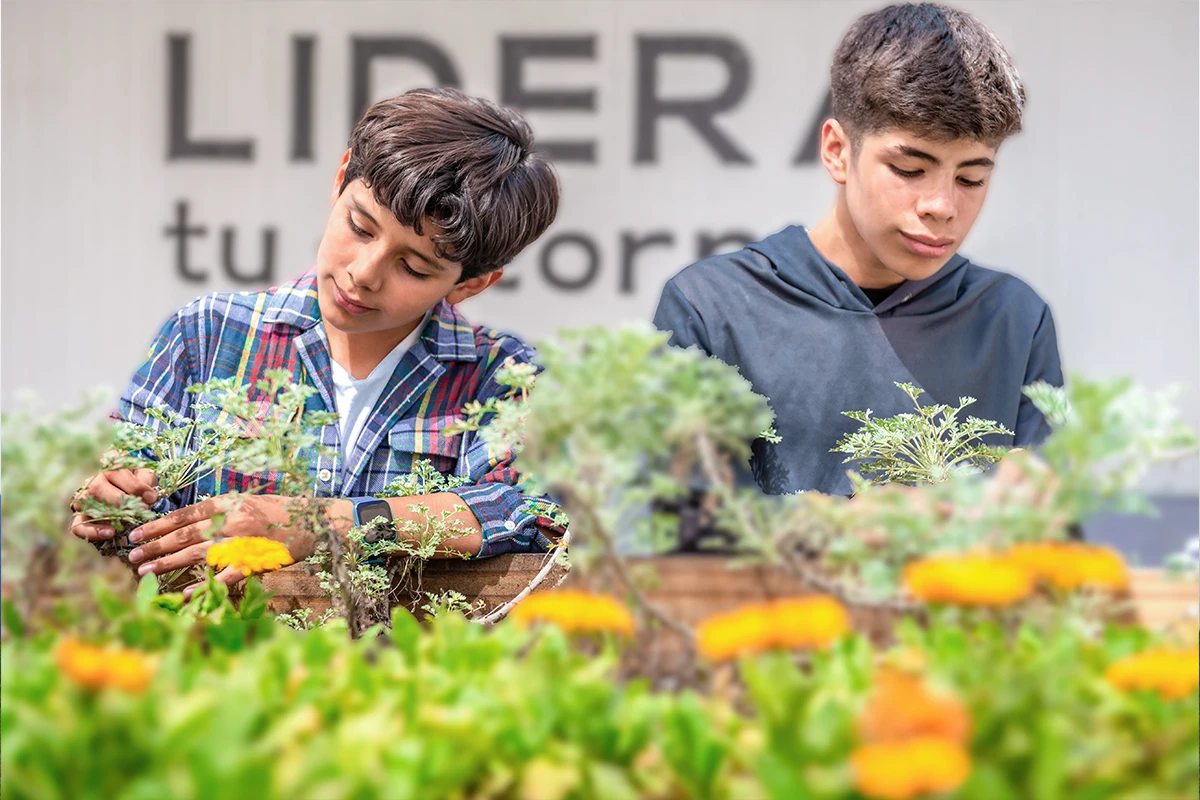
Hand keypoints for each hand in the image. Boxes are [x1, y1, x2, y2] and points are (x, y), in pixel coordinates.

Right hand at [69, 468, 158, 540]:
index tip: (151, 498)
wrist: (133, 505)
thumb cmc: (142, 488)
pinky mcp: (81, 519)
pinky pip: (79, 526)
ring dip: (107, 513)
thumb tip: (148, 496)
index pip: (115, 470)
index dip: (134, 485)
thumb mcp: (147, 480)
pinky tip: (110, 532)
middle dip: (121, 500)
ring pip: (85, 502)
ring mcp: (84, 500)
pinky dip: (93, 531)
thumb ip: (147, 481)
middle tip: (140, 510)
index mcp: (111, 468)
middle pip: (97, 485)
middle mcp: (94, 480)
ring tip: (127, 520)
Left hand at [126, 494, 315, 597]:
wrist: (314, 521)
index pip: (183, 515)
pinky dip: (203, 586)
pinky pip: (223, 576)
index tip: (136, 535)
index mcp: (227, 503)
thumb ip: (219, 511)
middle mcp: (231, 521)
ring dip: (168, 565)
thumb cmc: (278, 511)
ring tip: (145, 574)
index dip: (156, 526)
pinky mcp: (254, 562)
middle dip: (154, 548)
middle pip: (183, 536)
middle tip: (132, 558)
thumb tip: (185, 523)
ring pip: (196, 555)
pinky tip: (184, 594)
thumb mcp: (245, 501)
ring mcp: (242, 542)